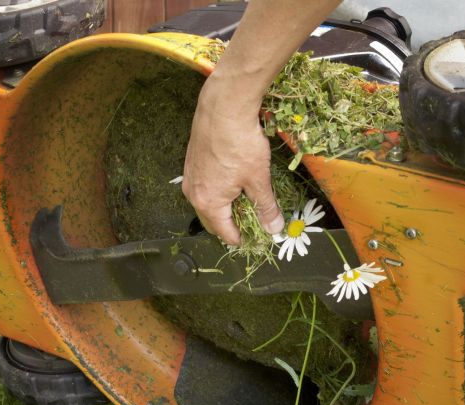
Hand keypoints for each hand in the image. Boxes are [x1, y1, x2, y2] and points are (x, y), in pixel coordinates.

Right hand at [182, 75, 284, 244]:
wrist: (223, 107)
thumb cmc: (241, 144)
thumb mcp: (258, 179)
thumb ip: (265, 207)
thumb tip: (274, 229)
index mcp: (208, 203)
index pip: (225, 233)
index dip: (244, 238)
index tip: (260, 236)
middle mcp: (193, 193)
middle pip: (213, 221)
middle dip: (232, 225)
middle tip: (255, 222)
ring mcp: (190, 176)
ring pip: (207, 203)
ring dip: (225, 208)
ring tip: (246, 201)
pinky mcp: (192, 161)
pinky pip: (204, 187)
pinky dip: (218, 191)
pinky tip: (234, 181)